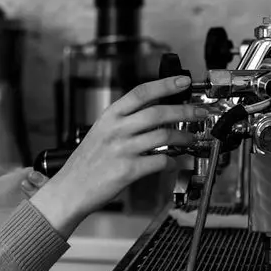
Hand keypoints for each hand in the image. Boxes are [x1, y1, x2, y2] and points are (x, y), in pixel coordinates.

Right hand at [31, 74, 198, 233]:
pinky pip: (160, 161)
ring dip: (184, 137)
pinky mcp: (128, 170)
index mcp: (109, 116)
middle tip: (200, 111)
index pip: (141, 93)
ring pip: (164, 136)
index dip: (165, 84)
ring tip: (191, 139)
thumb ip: (124, 121)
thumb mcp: (100, 132)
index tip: (183, 81)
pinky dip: (173, 161)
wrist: (70, 189)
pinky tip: (175, 162)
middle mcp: (116, 130)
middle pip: (158, 112)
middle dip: (185, 110)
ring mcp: (122, 149)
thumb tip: (155, 113)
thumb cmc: (86, 162)